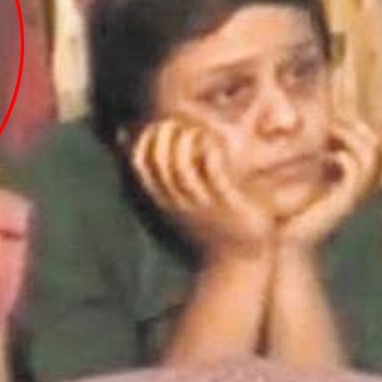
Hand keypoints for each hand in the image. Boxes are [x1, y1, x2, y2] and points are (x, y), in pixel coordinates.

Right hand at [131, 119, 273, 258]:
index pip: (141, 165)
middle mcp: (180, 201)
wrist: (240, 261)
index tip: (153, 125)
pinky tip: (212, 141)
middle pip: (160, 162)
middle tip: (173, 120)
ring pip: (182, 166)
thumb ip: (166, 182)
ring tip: (192, 128)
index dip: (142, 141)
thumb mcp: (182, 206)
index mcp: (166, 201)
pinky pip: (214, 172)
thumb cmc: (211, 229)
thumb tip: (152, 162)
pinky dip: (209, 152)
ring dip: (184, 142)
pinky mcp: (229, 203)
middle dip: (162, 136)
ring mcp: (203, 203)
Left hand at [278, 117, 379, 247]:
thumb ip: (310, 165)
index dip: (358, 129)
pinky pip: (355, 171)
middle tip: (331, 122)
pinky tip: (327, 154)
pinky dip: (344, 157)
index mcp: (353, 182)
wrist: (289, 244)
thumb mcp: (302, 185)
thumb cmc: (291, 214)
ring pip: (371, 156)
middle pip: (377, 147)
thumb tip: (304, 144)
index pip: (371, 147)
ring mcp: (354, 195)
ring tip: (329, 132)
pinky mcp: (344, 202)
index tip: (332, 121)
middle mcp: (359, 188)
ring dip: (351, 138)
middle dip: (356, 129)